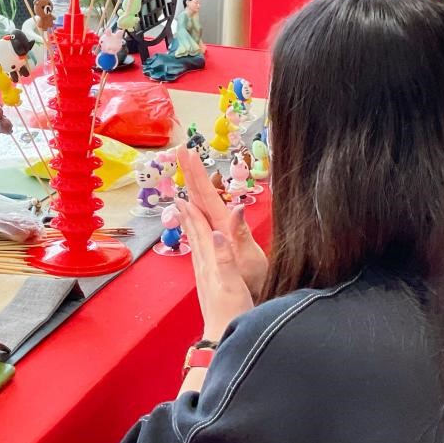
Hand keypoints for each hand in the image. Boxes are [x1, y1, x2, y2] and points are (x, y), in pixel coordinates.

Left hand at [175, 198, 253, 341]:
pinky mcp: (209, 283)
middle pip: (194, 235)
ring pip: (196, 245)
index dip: (194, 213)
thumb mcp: (233, 284)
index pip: (201, 232)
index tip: (185, 195)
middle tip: (179, 198)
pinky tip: (199, 246)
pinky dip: (198, 245)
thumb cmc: (232, 313)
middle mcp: (204, 266)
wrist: (223, 337)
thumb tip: (217, 233)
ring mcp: (205, 275)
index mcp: (211, 263)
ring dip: (191, 227)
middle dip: (188, 215)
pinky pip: (201, 256)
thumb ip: (226, 258)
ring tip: (185, 214)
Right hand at [177, 147, 267, 297]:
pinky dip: (190, 207)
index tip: (188, 152)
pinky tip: (186, 205)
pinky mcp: (217, 240)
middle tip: (182, 150)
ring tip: (182, 170)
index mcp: (225, 224)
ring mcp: (219, 231)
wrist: (261, 292)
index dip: (197, 173)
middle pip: (203, 192)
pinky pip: (200, 218)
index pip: (208, 193)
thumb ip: (240, 232)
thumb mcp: (248, 256)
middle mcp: (221, 224)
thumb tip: (238, 207)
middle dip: (192, 171)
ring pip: (201, 202)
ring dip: (191, 185)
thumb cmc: (254, 277)